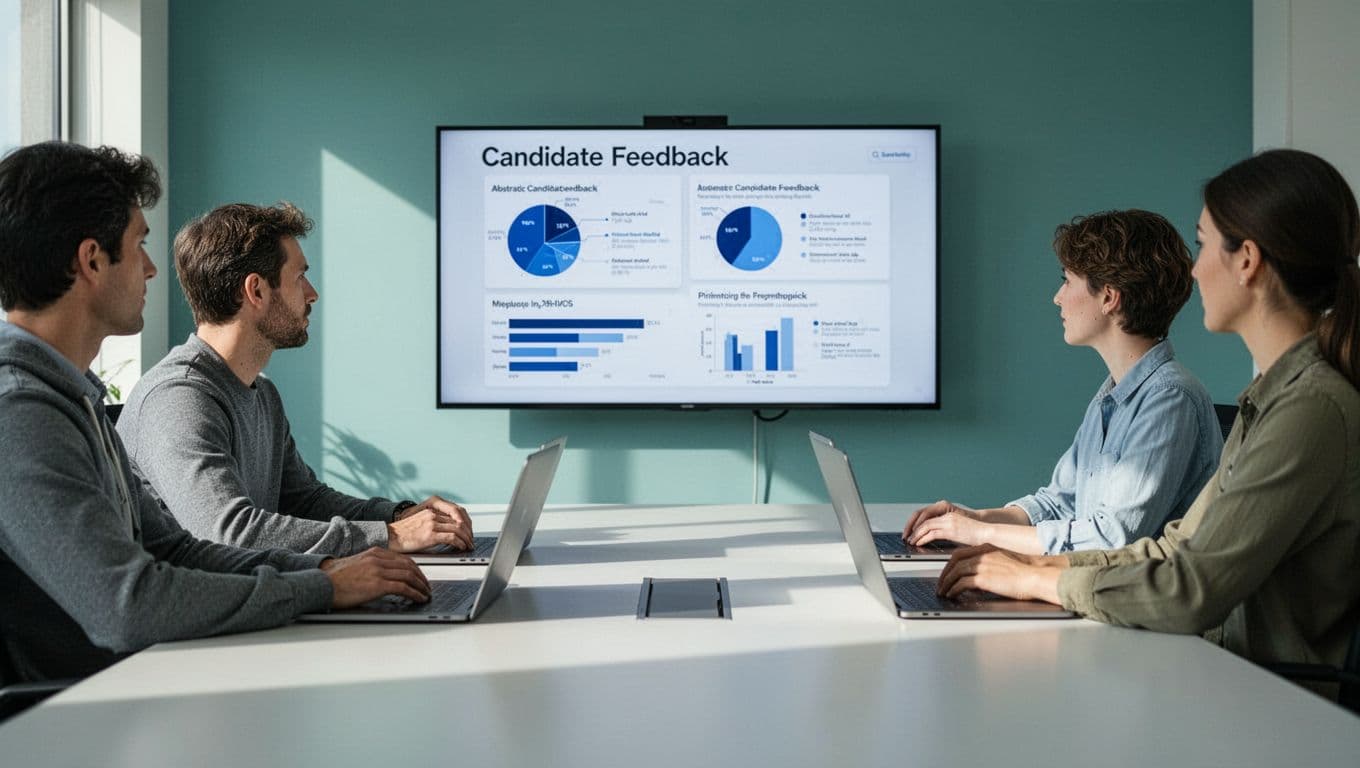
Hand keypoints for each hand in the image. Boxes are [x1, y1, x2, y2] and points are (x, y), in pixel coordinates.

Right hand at [321, 547, 430, 607]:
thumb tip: (384, 576)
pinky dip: (415, 594)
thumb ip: (372, 565)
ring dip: (421, 587)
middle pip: (410, 566)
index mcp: (375, 552)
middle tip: (427, 587)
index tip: (420, 577)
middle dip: (422, 578)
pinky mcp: (378, 584)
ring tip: (426, 595)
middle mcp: (379, 559)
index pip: (403, 559)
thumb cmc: (335, 578)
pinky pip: (404, 588)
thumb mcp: (357, 564)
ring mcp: (379, 571)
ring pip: (410, 576)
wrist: (322, 583)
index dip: (416, 569)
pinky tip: (419, 599)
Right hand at [388, 495, 473, 552]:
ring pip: (458, 528)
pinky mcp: (429, 534)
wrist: (389, 537)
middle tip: (471, 541)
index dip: (466, 522)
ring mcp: (431, 523)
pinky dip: (460, 543)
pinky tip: (461, 548)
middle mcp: (432, 513)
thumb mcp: (421, 521)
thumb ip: (435, 521)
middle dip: (469, 531)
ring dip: (466, 539)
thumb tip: (451, 531)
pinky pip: (452, 537)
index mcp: (431, 508)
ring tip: (468, 546)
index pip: (457, 512)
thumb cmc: (404, 532)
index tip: (469, 531)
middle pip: (460, 519)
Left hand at [903, 499, 987, 546]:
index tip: (910, 531)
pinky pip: (932, 533)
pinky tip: (918, 543)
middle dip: (912, 527)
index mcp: (948, 514)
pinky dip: (923, 538)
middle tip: (906, 536)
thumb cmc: (976, 534)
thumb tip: (934, 537)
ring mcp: (948, 522)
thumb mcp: (958, 530)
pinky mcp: (951, 530)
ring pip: (926, 525)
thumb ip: (946, 531)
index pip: (926, 515)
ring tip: (911, 541)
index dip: (916, 523)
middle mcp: (946, 516)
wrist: (988, 533)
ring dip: (916, 534)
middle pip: (923, 518)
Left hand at [936, 544, 1062, 603]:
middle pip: (954, 562)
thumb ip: (990, 565)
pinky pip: (961, 584)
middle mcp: (982, 555)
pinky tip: (952, 595)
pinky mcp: (983, 578)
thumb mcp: (1004, 561)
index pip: (960, 554)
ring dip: (946, 584)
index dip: (950, 564)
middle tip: (941, 584)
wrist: (1036, 575)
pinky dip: (953, 590)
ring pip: (955, 573)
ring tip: (943, 592)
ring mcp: (982, 566)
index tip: (947, 572)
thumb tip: (978, 578)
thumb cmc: (1026, 572)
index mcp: (987, 548)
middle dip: (945, 574)